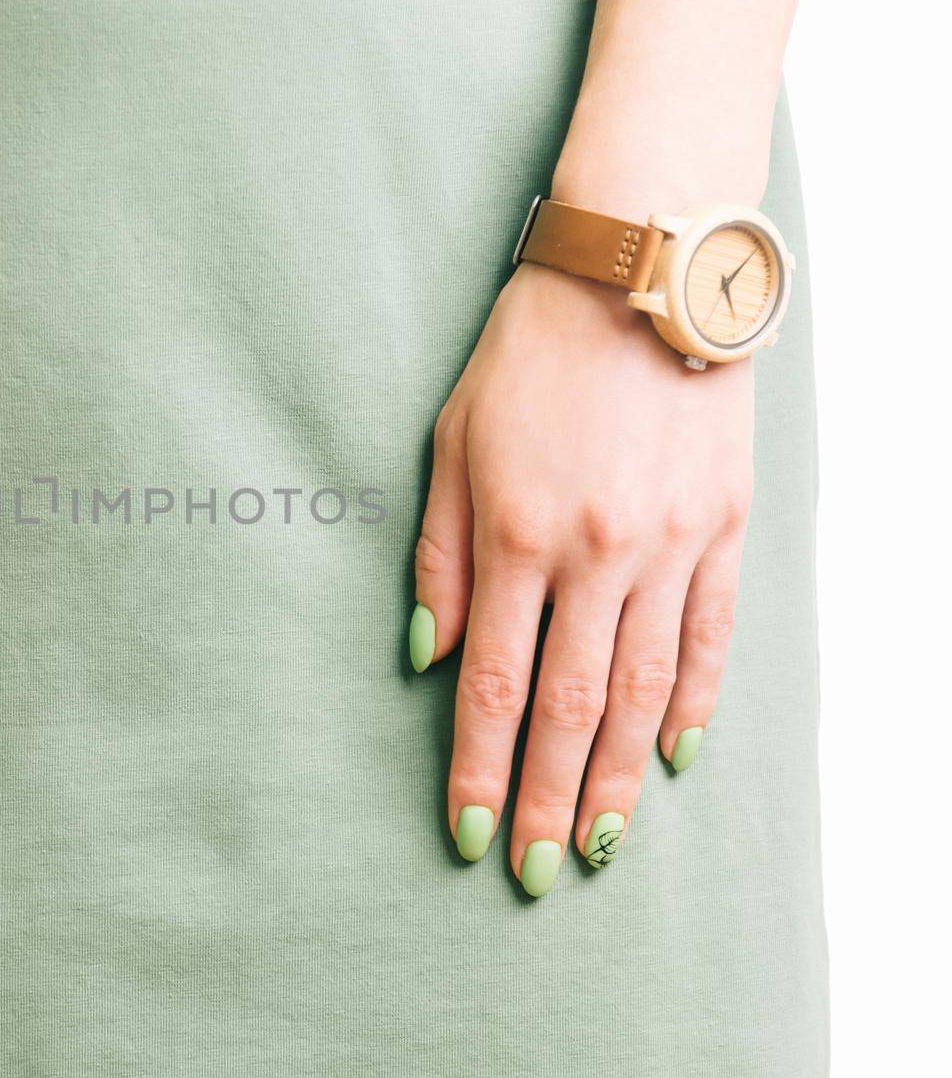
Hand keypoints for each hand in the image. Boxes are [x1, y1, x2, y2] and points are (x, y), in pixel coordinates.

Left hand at [409, 264, 750, 894]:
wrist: (639, 275)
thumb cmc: (525, 358)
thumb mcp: (451, 445)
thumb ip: (440, 556)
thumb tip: (427, 655)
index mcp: (516, 536)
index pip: (490, 686)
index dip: (476, 769)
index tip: (465, 833)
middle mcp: (596, 556)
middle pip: (567, 709)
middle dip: (542, 800)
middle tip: (529, 873)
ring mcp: (668, 546)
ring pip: (642, 692)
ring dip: (614, 778)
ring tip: (594, 846)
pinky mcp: (722, 527)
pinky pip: (708, 637)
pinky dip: (690, 703)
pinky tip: (671, 759)